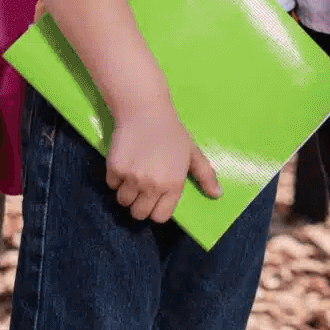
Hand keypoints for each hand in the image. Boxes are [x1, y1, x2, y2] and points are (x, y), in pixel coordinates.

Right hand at [105, 89, 220, 221]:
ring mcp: (132, 178)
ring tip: (133, 175)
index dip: (157, 210)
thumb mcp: (192, 153)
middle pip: (139, 214)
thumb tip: (218, 195)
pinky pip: (111, 185)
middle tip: (142, 189)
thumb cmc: (172, 133)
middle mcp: (152, 185)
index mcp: (173, 184)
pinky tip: (125, 162)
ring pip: (123, 201)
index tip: (155, 200)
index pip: (160, 217)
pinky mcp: (115, 169)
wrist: (145, 112)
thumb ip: (205, 176)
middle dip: (139, 205)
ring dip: (126, 192)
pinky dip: (115, 178)